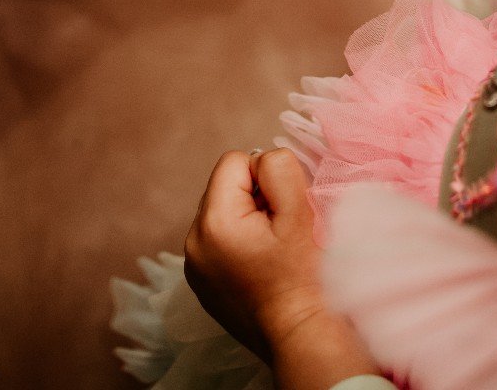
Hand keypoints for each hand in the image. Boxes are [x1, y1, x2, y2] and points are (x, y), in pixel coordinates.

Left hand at [185, 150, 377, 383]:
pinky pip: (217, 239)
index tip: (280, 211)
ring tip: (269, 250)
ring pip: (221, 211)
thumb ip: (279, 167)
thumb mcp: (298, 210)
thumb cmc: (303, 275)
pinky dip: (237, 242)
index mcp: (213, 221)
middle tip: (277, 232)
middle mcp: (193, 242)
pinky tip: (258, 265)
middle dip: (253, 198)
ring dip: (245, 219)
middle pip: (224, 186)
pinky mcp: (200, 282)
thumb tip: (261, 160)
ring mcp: (193, 265)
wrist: (300, 335)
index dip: (264, 177)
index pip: (235, 161)